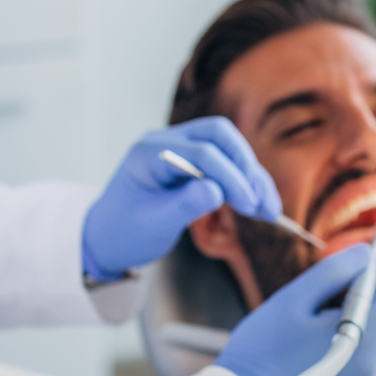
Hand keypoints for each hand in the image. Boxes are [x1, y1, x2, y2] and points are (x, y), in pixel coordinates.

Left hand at [82, 117, 280, 280]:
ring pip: (227, 147)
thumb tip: (217, 191)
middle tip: (261, 202)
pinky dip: (243, 181)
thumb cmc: (124, 232)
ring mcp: (179, 148)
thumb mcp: (153, 224)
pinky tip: (259, 204)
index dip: (231, 177)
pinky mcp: (191, 162)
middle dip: (245, 167)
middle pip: (219, 136)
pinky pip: (225, 162)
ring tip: (269, 210)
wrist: (106, 239)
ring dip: (250, 175)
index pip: (201, 153)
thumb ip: (184, 206)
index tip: (249, 205)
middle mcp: (165, 141)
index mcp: (149, 152)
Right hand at [216, 244, 375, 375]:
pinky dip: (365, 332)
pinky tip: (330, 328)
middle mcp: (372, 364)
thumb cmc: (261, 348)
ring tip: (335, 300)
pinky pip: (374, 353)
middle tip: (351, 271)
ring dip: (374, 309)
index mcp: (363, 338)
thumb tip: (365, 254)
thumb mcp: (294, 298)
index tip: (371, 255)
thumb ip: (335, 271)